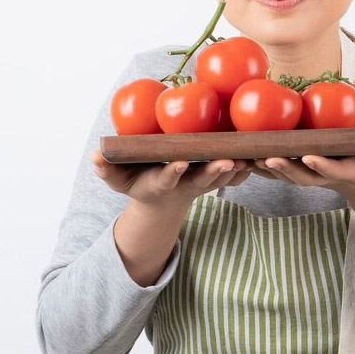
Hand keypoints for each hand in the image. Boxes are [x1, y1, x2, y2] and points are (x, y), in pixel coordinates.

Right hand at [92, 151, 250, 216]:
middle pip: (203, 181)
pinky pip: (235, 178)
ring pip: (223, 180)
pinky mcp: (216, 180)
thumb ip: (106, 170)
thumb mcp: (118, 181)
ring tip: (250, 156)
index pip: (168, 178)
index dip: (174, 172)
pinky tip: (262, 154)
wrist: (162, 199)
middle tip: (226, 162)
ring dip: (237, 170)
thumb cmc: (137, 182)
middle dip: (214, 172)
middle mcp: (186, 185)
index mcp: (163, 184)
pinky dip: (248, 169)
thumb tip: (93, 156)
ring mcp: (203, 184)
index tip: (180, 163)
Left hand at [250, 143, 354, 207]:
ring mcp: (312, 176)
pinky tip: (241, 153)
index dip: (321, 165)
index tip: (309, 157)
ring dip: (266, 166)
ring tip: (246, 156)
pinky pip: (278, 168)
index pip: (333, 170)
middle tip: (267, 158)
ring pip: (285, 173)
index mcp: (347, 172)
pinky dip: (261, 163)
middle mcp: (325, 176)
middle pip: (302, 175)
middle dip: (284, 168)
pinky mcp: (302, 171)